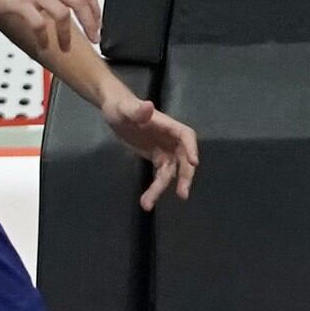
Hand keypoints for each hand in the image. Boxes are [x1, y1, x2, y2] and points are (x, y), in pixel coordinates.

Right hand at [0, 0, 103, 55]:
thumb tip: (72, 3)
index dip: (96, 9)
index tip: (98, 24)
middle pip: (80, 1)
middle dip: (91, 23)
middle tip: (93, 39)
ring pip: (63, 14)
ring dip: (67, 35)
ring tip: (65, 47)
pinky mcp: (20, 2)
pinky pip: (40, 24)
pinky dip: (45, 38)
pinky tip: (44, 44)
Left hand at [102, 85, 199, 206]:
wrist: (115, 112)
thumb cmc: (121, 107)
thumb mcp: (126, 109)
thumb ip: (137, 111)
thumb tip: (148, 106)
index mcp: (168, 126)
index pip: (186, 136)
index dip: (192, 149)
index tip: (194, 163)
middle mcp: (170, 140)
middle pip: (183, 159)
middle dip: (185, 177)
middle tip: (182, 194)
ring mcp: (164, 150)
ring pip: (170, 172)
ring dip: (161, 189)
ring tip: (148, 204)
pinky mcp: (157, 158)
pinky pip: (160, 175)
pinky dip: (155, 188)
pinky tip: (146, 200)